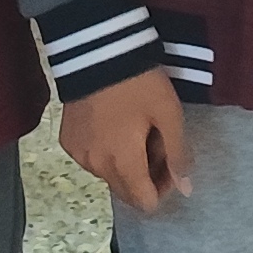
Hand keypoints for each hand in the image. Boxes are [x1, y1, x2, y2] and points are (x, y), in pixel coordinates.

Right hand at [58, 73, 189, 217]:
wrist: (96, 50)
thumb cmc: (139, 83)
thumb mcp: (168, 114)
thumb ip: (178, 154)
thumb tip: (186, 189)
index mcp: (123, 164)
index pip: (144, 203)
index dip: (162, 187)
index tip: (169, 158)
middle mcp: (96, 167)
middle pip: (126, 191)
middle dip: (145, 174)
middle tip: (154, 139)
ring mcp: (78, 154)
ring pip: (109, 174)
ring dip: (124, 162)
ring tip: (133, 126)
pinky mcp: (67, 140)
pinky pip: (92, 158)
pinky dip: (105, 149)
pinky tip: (111, 122)